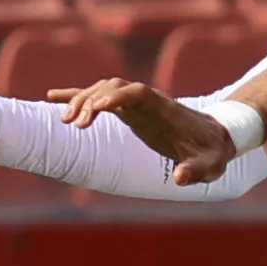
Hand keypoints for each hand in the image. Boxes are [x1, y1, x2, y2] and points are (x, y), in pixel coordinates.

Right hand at [50, 77, 238, 184]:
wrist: (214, 137)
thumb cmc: (212, 152)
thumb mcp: (210, 165)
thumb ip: (196, 171)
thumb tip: (180, 178)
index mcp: (165, 109)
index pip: (138, 92)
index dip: (117, 95)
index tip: (97, 107)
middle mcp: (148, 100)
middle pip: (113, 87)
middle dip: (92, 100)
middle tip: (76, 125)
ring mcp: (136, 103)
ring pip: (102, 90)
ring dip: (81, 101)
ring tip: (65, 123)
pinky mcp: (128, 110)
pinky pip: (99, 98)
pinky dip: (77, 96)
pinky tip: (52, 98)